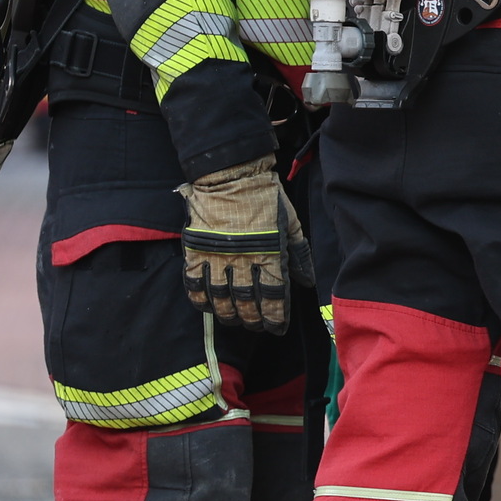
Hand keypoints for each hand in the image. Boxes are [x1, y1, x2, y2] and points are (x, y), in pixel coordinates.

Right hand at [179, 156, 300, 333]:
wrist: (230, 173)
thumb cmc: (265, 195)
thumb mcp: (290, 221)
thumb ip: (298, 253)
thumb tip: (306, 280)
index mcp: (270, 253)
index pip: (274, 295)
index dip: (275, 316)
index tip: (277, 328)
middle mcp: (243, 260)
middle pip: (247, 302)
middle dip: (253, 319)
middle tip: (255, 327)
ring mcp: (217, 256)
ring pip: (221, 297)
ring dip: (228, 313)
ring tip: (234, 320)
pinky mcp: (196, 250)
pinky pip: (194, 282)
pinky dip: (199, 298)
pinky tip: (206, 305)